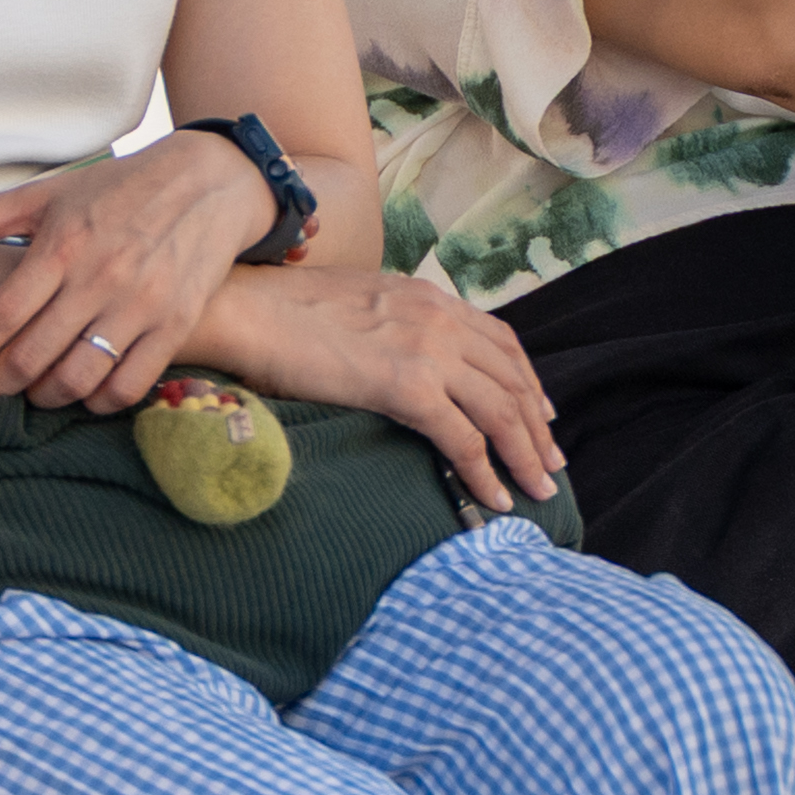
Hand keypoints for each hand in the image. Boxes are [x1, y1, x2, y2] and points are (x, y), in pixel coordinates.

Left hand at [0, 134, 273, 415]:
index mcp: (62, 247)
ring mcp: (141, 307)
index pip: (1, 316)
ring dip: (42, 399)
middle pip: (31, 358)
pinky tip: (81, 393)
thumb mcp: (48, 194)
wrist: (213, 182)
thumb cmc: (120, 188)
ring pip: (77, 379)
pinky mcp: (176, 326)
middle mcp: (100, 280)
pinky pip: (129, 386)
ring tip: (26, 395)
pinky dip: (97, 401)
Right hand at [190, 256, 566, 510]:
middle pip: (511, 378)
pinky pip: (464, 438)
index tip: (542, 414)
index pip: (500, 340)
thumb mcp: (355, 305)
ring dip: (525, 454)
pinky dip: (485, 472)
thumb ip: (390, 325)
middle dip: (537, 425)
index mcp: (427, 297)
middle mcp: (439, 317)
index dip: (527, 381)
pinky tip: (495, 498)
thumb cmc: (280, 313)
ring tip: (538, 489)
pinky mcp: (407, 385)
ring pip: (501, 410)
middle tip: (551, 463)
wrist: (244, 310)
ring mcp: (427, 350)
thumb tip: (395, 358)